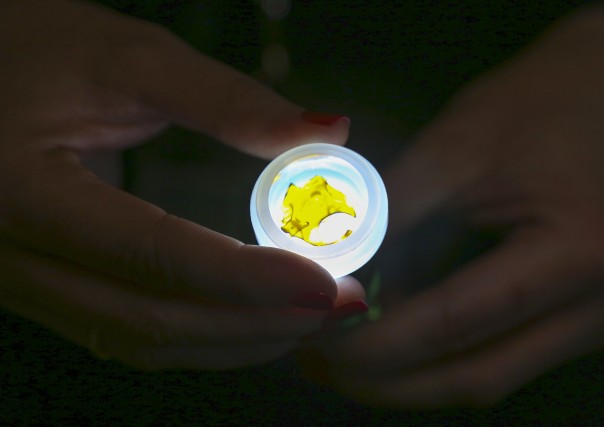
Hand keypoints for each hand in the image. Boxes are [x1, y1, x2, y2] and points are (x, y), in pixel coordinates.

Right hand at [0, 0, 361, 369]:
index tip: (327, 281)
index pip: (153, 254)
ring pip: (141, 341)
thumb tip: (328, 132)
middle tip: (340, 304)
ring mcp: (22, 287)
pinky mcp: (43, 292)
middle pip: (150, 319)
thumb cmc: (33, 51)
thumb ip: (226, 99)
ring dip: (236, 340)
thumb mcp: (126, 57)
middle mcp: (13, 260)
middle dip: (257, 323)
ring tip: (314, 317)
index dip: (248, 277)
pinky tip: (255, 320)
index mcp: (24, 193)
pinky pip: (127, 335)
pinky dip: (201, 337)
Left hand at [301, 9, 603, 406]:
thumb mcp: (449, 150)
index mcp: (581, 253)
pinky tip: (394, 344)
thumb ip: (386, 219)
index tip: (311, 336)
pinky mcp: (593, 322)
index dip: (376, 340)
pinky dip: (442, 357)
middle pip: (477, 374)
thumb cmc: (531, 107)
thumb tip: (325, 281)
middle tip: (318, 361)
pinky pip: (504, 357)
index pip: (457, 321)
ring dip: (410, 377)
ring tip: (344, 357)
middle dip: (387, 379)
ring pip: (488, 376)